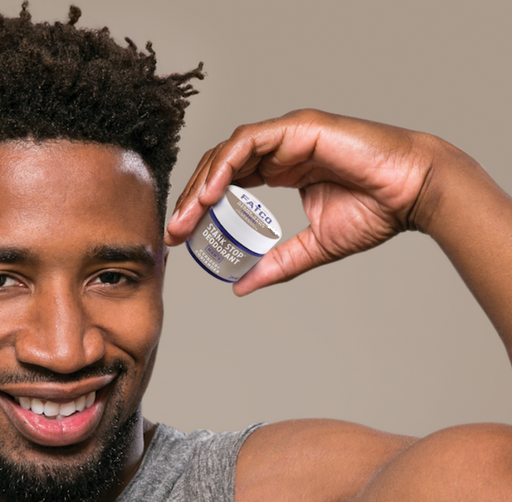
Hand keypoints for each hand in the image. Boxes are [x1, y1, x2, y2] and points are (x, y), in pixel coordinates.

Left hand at [165, 109, 438, 295]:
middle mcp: (280, 149)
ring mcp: (288, 135)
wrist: (412, 195)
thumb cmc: (375, 213)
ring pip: (227, 152)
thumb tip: (241, 288)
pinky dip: (225, 166)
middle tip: (174, 232)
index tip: (181, 235)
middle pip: (219, 167)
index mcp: (281, 169)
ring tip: (186, 218)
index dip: (200, 206)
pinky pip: (249, 142)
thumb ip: (276, 264)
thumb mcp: (312, 248)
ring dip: (202, 185)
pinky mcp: (299, 127)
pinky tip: (210, 194)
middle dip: (192, 199)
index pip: (226, 182)